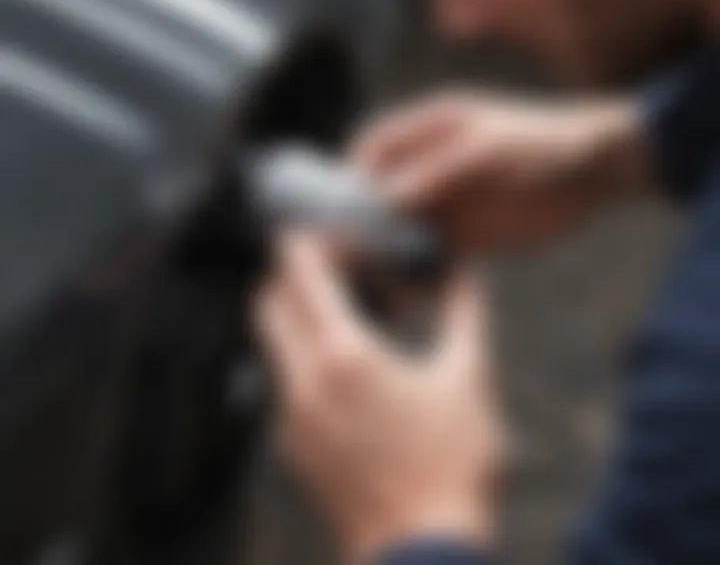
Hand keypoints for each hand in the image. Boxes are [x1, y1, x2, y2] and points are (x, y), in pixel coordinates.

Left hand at [256, 233, 502, 561]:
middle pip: (267, 301)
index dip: (304, 242)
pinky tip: (342, 364)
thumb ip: (464, 311)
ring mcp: (289, 415)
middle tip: (326, 267)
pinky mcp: (290, 443)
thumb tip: (464, 269)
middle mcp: (303, 379)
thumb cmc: (451, 464)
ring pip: (269, 341)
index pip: (299, 273)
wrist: (422, 552)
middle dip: (287, 274)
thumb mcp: (467, 378)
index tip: (320, 232)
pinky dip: (297, 354)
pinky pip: (280, 378)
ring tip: (338, 311)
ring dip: (291, 314)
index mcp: (345, 354)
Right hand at [352, 92, 649, 250]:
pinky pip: (433, 252)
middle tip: (344, 247)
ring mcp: (448, 200)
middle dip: (362, 217)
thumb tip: (387, 197)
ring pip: (404, 226)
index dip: (352, 171)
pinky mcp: (468, 232)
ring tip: (370, 274)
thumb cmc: (542, 143)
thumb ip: (437, 171)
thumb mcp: (488, 148)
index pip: (375, 145)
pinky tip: (409, 288)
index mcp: (430, 131)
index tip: (336, 202)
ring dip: (387, 248)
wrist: (595, 172)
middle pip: (382, 191)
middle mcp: (430, 166)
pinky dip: (419, 269)